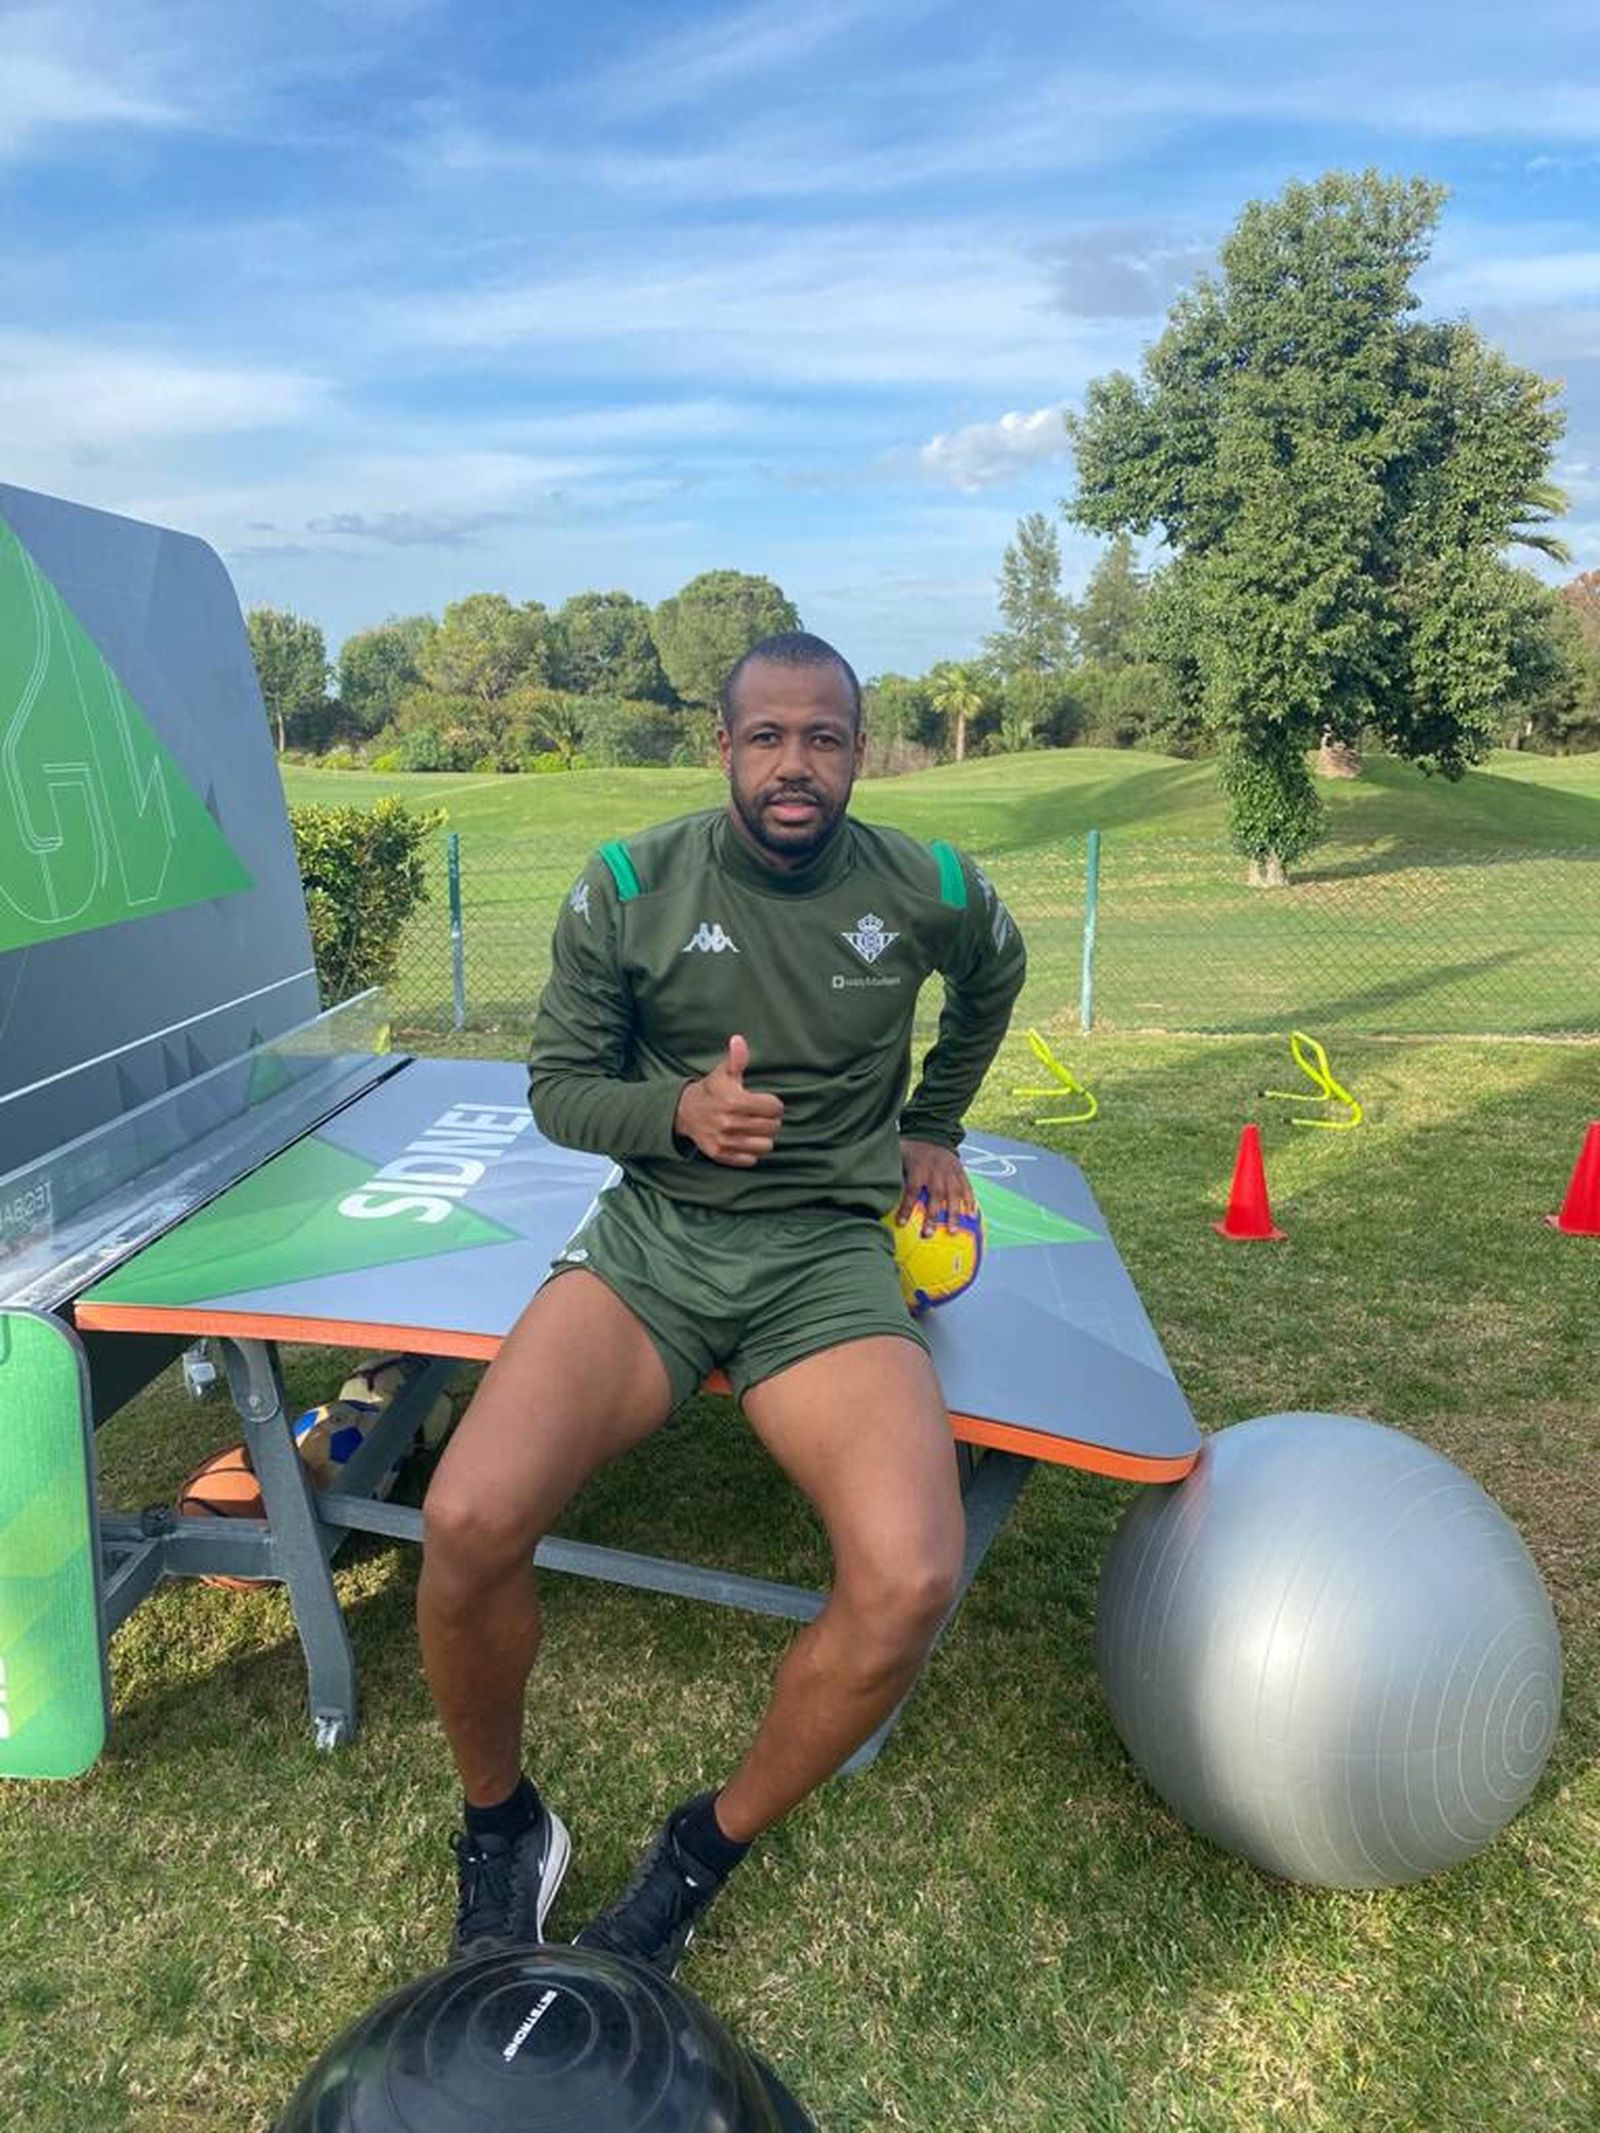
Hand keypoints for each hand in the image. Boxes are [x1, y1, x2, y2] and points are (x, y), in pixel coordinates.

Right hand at [674, 1035, 783, 1166]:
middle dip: (771, 1120)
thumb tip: (738, 1040)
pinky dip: (751, 1151)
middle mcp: (730, 1123)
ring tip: (756, 1129)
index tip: (766, 1102)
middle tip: (761, 1116)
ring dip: (764, 1137)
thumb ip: (737, 1058)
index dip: (774, 1104)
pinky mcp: (721, 1155)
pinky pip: (750, 1159)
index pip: (774, 1108)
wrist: (685, 1112)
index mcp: (735, 1101)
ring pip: (766, 1146)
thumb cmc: (712, 1090)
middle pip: (772, 1127)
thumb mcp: (724, 1072)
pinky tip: (745, 1140)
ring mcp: (725, 1141)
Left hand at [898, 1139, 974, 1230]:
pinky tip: (972, 1218)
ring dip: (954, 1215)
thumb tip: (874, 1187)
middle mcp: (937, 1172)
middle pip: (935, 1196)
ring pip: (954, 1195)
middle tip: (928, 1234)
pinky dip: (971, 1203)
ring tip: (953, 1232)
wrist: (934, 1135)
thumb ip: (891, 1171)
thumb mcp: (898, 1155)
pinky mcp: (961, 1174)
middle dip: (932, 1216)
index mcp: (919, 1168)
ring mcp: (951, 1173)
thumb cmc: (912, 1151)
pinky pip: (967, 1189)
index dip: (907, 1207)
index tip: (901, 1223)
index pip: (912, 1190)